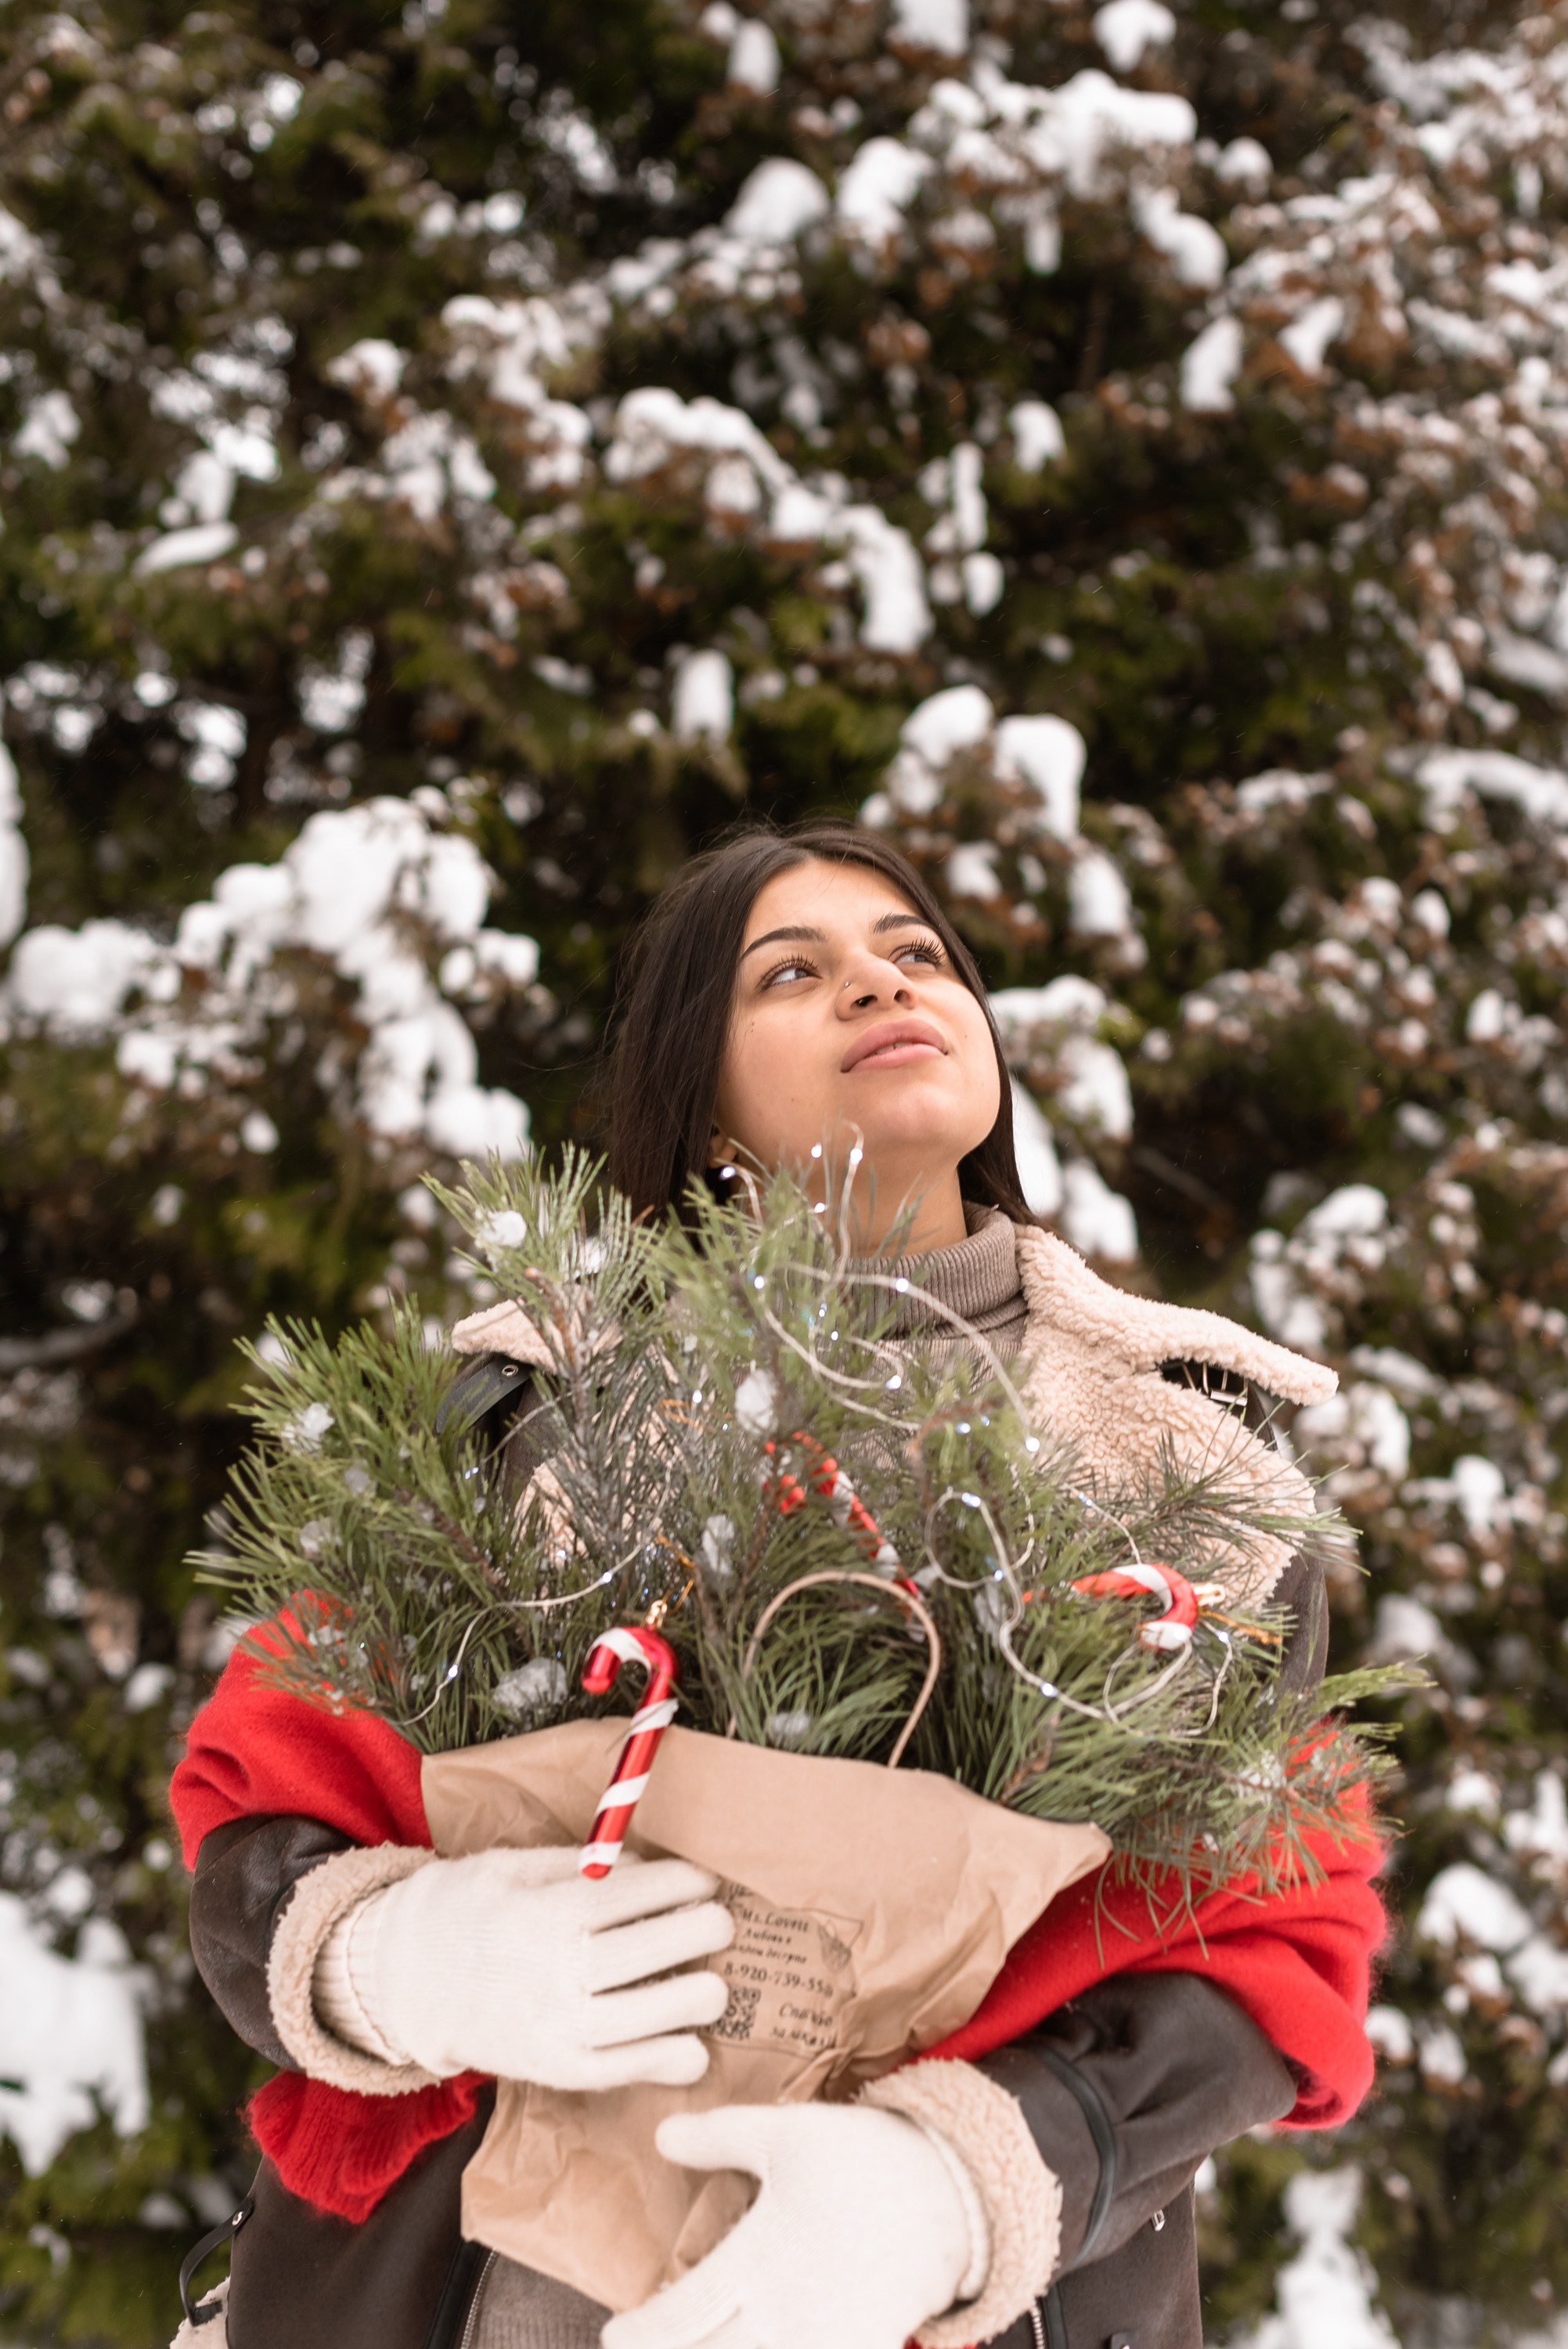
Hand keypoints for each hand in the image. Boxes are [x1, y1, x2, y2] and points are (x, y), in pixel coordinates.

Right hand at [330, 1846, 733, 2089]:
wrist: (404, 1980)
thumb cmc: (464, 1910)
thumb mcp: (510, 1866)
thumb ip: (579, 1866)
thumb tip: (644, 1865)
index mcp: (548, 1912)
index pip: (637, 1894)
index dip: (684, 1885)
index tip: (706, 1880)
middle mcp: (558, 1971)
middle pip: (654, 1949)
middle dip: (702, 1932)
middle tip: (720, 1924)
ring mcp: (557, 2026)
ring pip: (652, 2015)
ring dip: (696, 1998)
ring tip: (712, 1985)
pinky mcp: (554, 2069)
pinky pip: (622, 2070)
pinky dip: (665, 2061)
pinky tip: (692, 2049)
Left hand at [600, 2103, 980, 2348]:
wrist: (951, 2194)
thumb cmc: (863, 2157)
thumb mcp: (788, 2132)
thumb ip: (721, 2138)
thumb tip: (662, 2137)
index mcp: (758, 2260)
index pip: (679, 2319)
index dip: (640, 2335)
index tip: (614, 2335)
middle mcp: (784, 2316)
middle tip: (643, 2348)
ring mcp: (823, 2342)